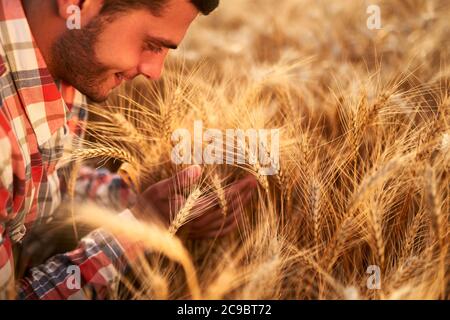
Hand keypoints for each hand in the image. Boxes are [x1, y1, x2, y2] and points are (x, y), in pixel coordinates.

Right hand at [131, 165, 257, 238]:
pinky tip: (238, 215)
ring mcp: (199, 231)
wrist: (139, 228)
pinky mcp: (197, 234)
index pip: (220, 199)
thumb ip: (178, 180)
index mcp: (190, 211)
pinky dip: (232, 223)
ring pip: (226, 220)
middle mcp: (198, 223)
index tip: (249, 179)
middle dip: (243, 195)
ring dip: (241, 207)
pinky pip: (220, 231)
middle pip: (227, 209)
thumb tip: (197, 168)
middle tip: (255, 182)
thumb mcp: (159, 189)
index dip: (237, 189)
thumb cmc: (148, 205)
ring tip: (250, 194)